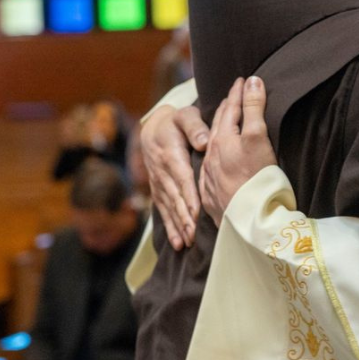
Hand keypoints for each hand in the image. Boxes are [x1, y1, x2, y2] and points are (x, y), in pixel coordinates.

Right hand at [143, 103, 209, 249]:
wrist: (154, 128)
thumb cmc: (176, 122)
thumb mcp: (185, 116)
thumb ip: (195, 126)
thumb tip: (204, 142)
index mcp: (171, 155)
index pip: (182, 178)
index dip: (189, 196)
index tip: (197, 213)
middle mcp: (162, 172)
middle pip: (175, 198)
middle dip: (183, 218)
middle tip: (194, 236)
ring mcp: (159, 183)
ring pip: (169, 208)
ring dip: (177, 226)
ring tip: (186, 243)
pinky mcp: (158, 191)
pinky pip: (163, 211)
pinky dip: (170, 227)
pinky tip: (177, 243)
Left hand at [199, 77, 277, 225]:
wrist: (250, 222)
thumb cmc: (258, 178)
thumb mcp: (258, 138)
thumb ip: (253, 108)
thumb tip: (251, 80)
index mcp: (222, 140)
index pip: (230, 109)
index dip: (238, 92)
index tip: (243, 79)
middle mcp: (211, 157)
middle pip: (217, 127)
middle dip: (226, 110)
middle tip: (233, 97)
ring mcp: (210, 179)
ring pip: (211, 149)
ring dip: (218, 134)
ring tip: (224, 127)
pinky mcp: (212, 197)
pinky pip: (210, 172)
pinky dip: (215, 160)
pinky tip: (216, 165)